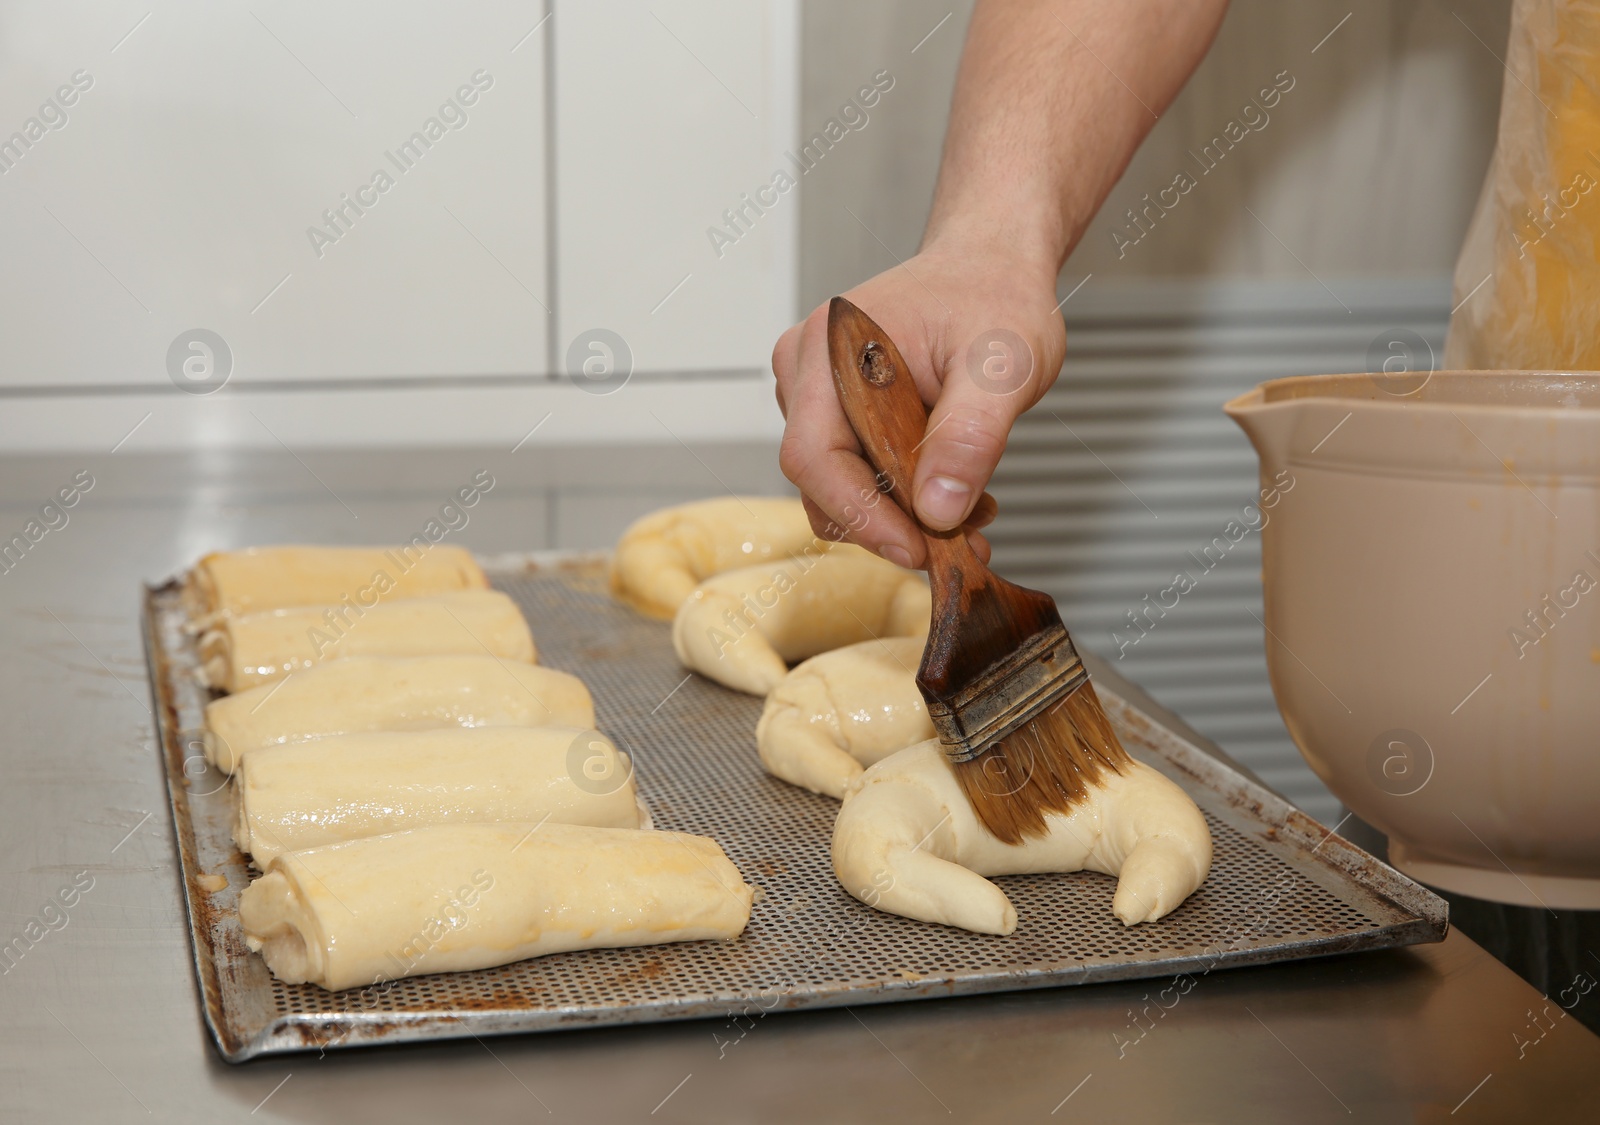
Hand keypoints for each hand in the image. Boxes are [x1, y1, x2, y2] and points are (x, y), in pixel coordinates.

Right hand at [771, 242, 1064, 568]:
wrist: (991, 267)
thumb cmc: (994, 295)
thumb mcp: (1003, 366)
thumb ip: (970, 436)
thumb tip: (937, 510)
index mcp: (831, 346)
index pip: (815, 457)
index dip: (861, 515)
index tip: (917, 550)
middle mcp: (808, 370)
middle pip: (822, 481)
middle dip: (890, 523)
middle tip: (959, 541)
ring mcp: (816, 393)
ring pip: (839, 486)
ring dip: (901, 515)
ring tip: (969, 513)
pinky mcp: (836, 412)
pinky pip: (855, 473)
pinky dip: (903, 498)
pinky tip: (953, 494)